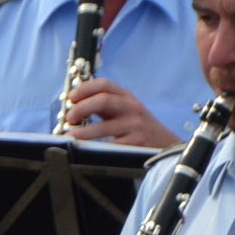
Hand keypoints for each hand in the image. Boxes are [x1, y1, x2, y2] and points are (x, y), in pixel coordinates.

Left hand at [60, 79, 177, 148]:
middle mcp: (132, 108)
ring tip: (70, 136)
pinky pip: (111, 145)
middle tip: (69, 117)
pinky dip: (95, 148)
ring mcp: (135, 125)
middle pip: (103, 101)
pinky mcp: (136, 143)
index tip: (71, 97)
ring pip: (104, 127)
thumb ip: (102, 106)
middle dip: (81, 108)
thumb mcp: (123, 110)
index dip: (85, 88)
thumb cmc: (136, 126)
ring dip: (83, 132)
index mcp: (126, 96)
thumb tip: (71, 107)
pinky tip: (86, 150)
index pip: (104, 84)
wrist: (165, 143)